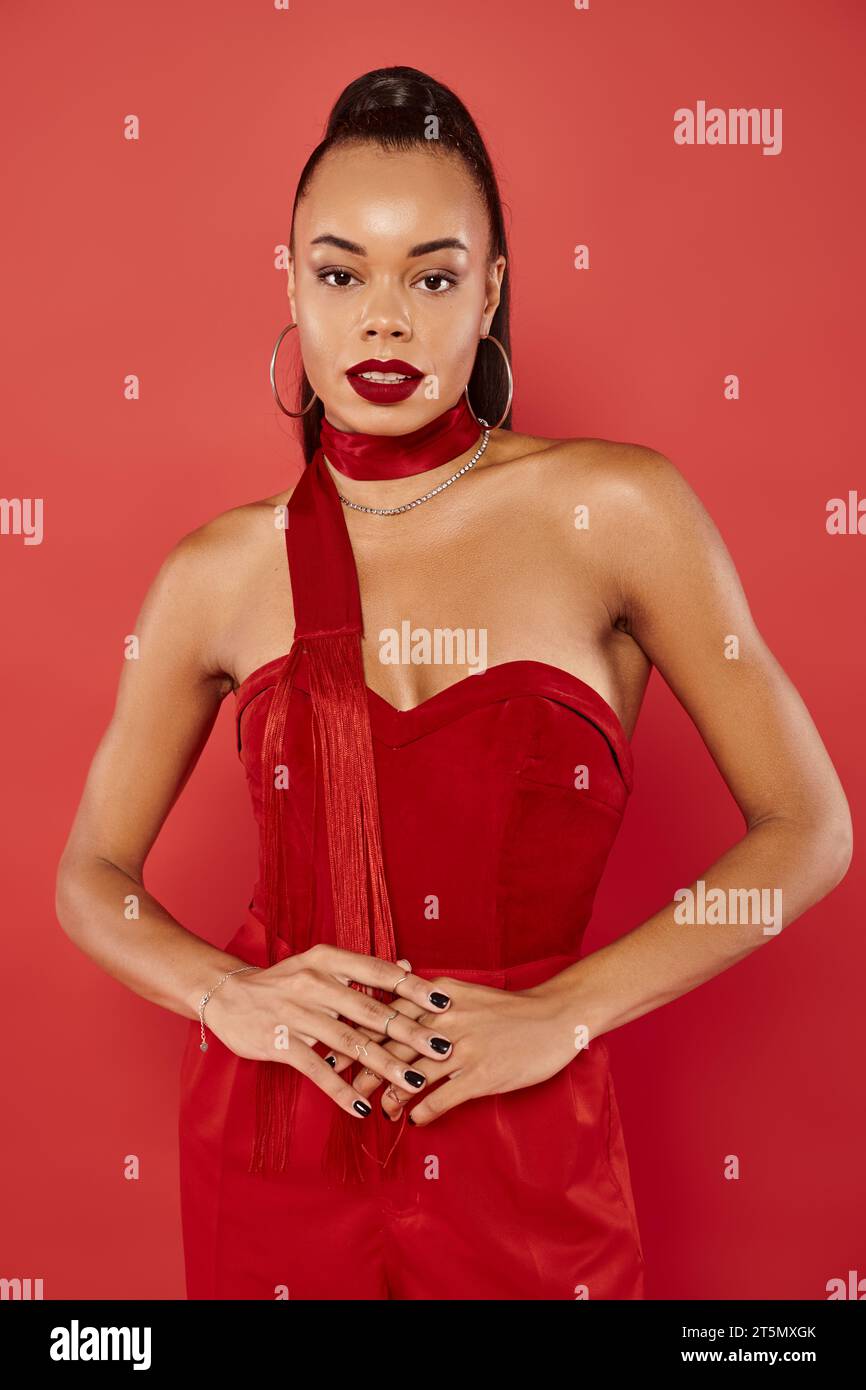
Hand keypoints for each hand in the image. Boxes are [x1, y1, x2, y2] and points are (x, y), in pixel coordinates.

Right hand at [204, 943, 454, 1118]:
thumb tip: (408, 967)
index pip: (379, 973)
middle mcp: (314, 983)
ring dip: (385, 1065)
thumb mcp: (321, 965)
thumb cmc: (283, 982)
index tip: (444, 1004)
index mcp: (328, 960)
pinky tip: (363, 1107)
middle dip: (411, 1032)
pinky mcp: (279, 1042)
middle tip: (443, 1048)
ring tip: (414, 1082)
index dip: (413, 989)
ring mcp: (296, 1013)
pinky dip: (341, 1090)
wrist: (227, 995)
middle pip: (371, 1011)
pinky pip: (317, 1070)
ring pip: (350, 1043)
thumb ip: (362, 970)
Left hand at [348, 976, 578, 1124]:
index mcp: (438, 996)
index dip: (357, 1033)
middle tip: (342, 1084)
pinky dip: (424, 1111)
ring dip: (391, 1094)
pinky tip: (414, 1120)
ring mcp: (464, 1047)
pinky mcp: (482, 1074)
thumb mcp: (463, 994)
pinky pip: (442, 1098)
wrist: (555, 1016)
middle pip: (391, 1045)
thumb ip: (428, 999)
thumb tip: (392, 1009)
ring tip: (379, 1108)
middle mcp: (446, 1019)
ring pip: (412, 1074)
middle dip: (363, 1068)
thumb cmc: (507, 1008)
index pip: (386, 1014)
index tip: (333, 1048)